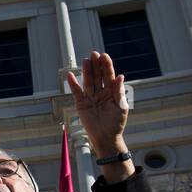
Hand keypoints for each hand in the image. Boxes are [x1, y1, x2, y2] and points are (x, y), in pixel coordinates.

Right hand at [67, 52, 132, 182]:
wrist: (106, 137)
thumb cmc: (116, 123)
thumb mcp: (121, 107)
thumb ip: (119, 92)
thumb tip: (120, 76)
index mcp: (111, 91)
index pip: (108, 75)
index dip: (106, 65)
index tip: (104, 56)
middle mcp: (100, 91)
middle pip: (97, 75)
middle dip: (96, 65)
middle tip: (94, 54)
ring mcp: (90, 96)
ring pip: (88, 81)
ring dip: (86, 71)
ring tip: (85, 60)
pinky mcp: (81, 103)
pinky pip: (76, 91)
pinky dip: (73, 84)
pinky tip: (70, 75)